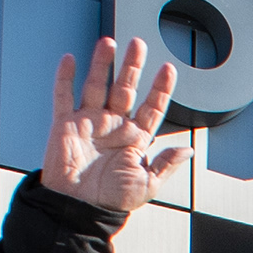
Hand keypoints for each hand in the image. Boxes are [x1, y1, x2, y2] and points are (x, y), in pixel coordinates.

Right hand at [46, 38, 188, 213]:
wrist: (77, 209)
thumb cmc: (111, 201)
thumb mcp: (146, 185)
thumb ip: (165, 165)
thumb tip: (188, 150)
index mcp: (134, 139)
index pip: (151, 107)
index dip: (160, 88)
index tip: (169, 69)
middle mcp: (113, 126)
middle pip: (126, 89)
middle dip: (132, 66)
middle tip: (139, 44)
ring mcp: (89, 123)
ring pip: (97, 86)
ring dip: (102, 64)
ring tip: (109, 43)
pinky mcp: (65, 125)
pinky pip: (63, 96)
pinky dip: (65, 78)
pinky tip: (70, 59)